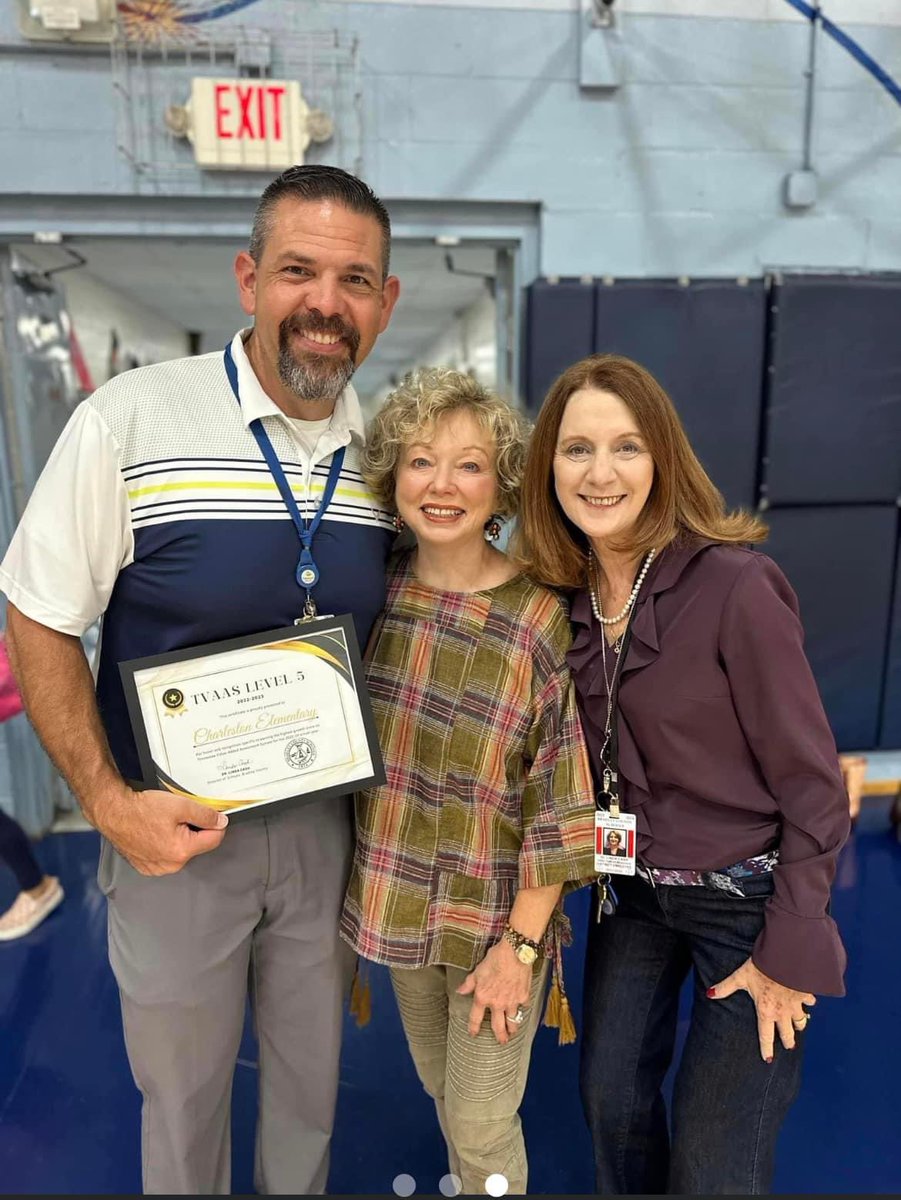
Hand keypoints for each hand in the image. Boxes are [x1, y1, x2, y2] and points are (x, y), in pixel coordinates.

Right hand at [91, 784, 228, 875]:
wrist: (114, 812)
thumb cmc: (142, 809)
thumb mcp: (180, 805)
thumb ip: (205, 815)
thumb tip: (221, 822)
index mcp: (182, 850)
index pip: (214, 839)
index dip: (215, 823)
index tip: (209, 815)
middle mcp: (171, 865)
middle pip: (197, 846)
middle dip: (194, 830)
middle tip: (179, 816)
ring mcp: (157, 868)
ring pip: (181, 851)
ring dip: (180, 838)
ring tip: (164, 823)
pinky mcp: (147, 867)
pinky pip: (166, 857)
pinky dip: (165, 845)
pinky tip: (155, 832)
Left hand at [456, 941, 532, 1044]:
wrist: (515, 952)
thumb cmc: (495, 959)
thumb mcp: (478, 970)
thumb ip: (469, 983)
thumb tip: (460, 991)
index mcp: (483, 997)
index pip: (476, 1018)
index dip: (474, 1028)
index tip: (473, 1034)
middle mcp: (497, 1003)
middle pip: (498, 1027)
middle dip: (500, 1037)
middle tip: (501, 1042)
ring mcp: (512, 1001)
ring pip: (513, 1021)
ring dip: (513, 1028)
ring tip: (513, 1031)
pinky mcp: (523, 996)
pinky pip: (523, 1007)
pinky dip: (522, 1008)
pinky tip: (522, 1008)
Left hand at [708, 956, 815, 1061]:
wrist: (785, 958)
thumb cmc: (761, 968)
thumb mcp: (740, 977)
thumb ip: (725, 987)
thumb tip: (710, 994)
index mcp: (766, 1011)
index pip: (766, 1036)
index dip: (767, 1049)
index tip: (768, 1059)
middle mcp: (782, 1012)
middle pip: (787, 1033)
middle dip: (788, 1041)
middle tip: (789, 1046)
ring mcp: (795, 1004)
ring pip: (800, 1021)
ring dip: (799, 1025)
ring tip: (799, 1027)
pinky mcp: (805, 994)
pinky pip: (810, 1002)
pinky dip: (809, 1003)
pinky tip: (809, 1003)